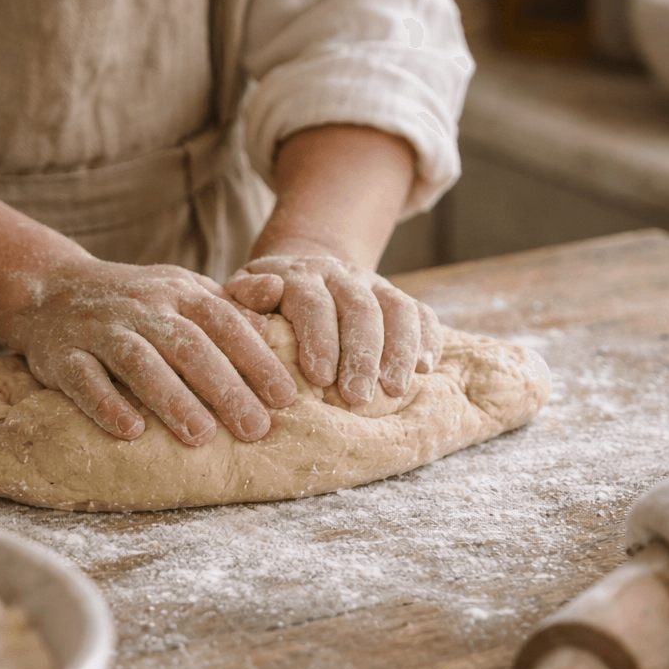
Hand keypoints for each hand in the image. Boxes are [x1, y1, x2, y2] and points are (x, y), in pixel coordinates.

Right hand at [7, 256, 297, 445]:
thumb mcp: (185, 291)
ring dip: (171, 399)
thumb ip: (232, 302)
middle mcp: (142, 308)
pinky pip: (83, 378)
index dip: (256, 359)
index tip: (285, 398)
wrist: (52, 290)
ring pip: (138, 361)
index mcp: (180, 293)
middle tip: (255, 429)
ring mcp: (100, 330)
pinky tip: (130, 431)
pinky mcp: (62, 356)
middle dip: (224, 388)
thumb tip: (279, 294)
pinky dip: (105, 404)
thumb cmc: (138, 304)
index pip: (224, 323)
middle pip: (187, 346)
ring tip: (201, 436)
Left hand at [225, 245, 444, 405]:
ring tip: (394, 390)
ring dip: (398, 351)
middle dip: (361, 355)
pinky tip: (425, 368)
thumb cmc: (262, 302)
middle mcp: (341, 274)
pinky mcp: (394, 298)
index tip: (320, 378)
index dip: (319, 339)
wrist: (300, 271)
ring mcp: (373, 284)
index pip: (313, 302)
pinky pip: (420, 312)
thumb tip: (268, 291)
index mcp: (300, 275)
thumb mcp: (240, 295)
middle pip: (360, 309)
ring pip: (396, 309)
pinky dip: (428, 338)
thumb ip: (245, 297)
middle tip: (358, 397)